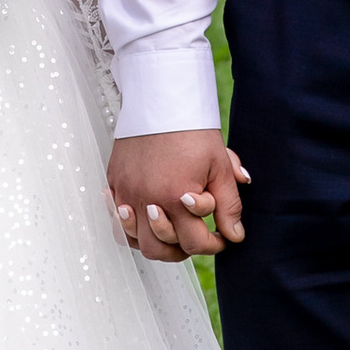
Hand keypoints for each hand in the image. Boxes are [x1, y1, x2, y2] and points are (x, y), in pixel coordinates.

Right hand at [107, 129, 249, 263]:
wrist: (160, 99)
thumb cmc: (192, 130)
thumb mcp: (219, 167)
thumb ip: (229, 205)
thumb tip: (235, 235)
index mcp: (175, 197)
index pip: (194, 243)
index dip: (213, 245)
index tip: (220, 238)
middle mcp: (146, 199)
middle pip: (159, 250)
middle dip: (182, 250)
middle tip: (196, 238)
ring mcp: (126, 192)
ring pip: (135, 240)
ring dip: (156, 241)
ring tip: (173, 232)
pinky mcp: (114, 183)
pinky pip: (118, 220)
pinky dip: (132, 227)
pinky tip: (148, 219)